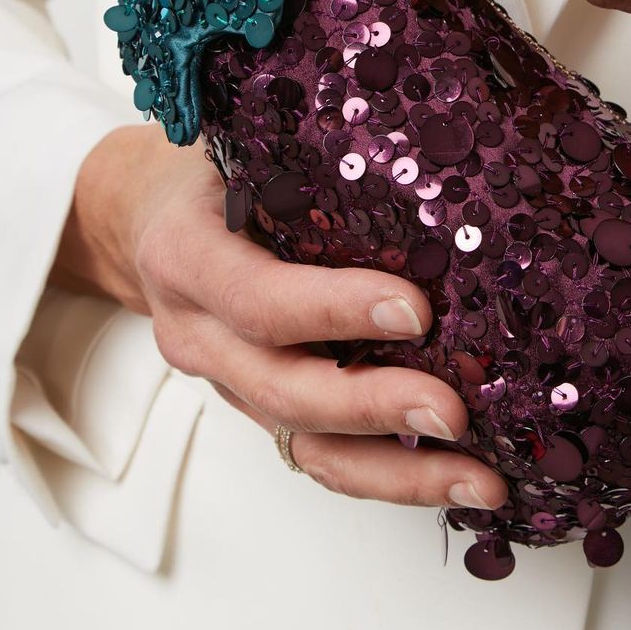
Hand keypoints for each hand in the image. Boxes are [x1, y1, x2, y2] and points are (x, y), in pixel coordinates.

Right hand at [52, 125, 506, 511]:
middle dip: (373, 408)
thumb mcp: (237, 147)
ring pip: (307, 445)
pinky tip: (459, 478)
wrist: (149, 222)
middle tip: (454, 412)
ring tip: (481, 482)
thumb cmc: (212, 174)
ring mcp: (231, 384)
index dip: (333, 310)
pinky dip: (392, 476)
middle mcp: (200, 335)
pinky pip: (324, 458)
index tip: (415, 310)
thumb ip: (299, 160)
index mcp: (186, 258)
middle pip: (283, 390)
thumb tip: (429, 153)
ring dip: (398, 472)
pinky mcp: (264, 411)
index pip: (256, 297)